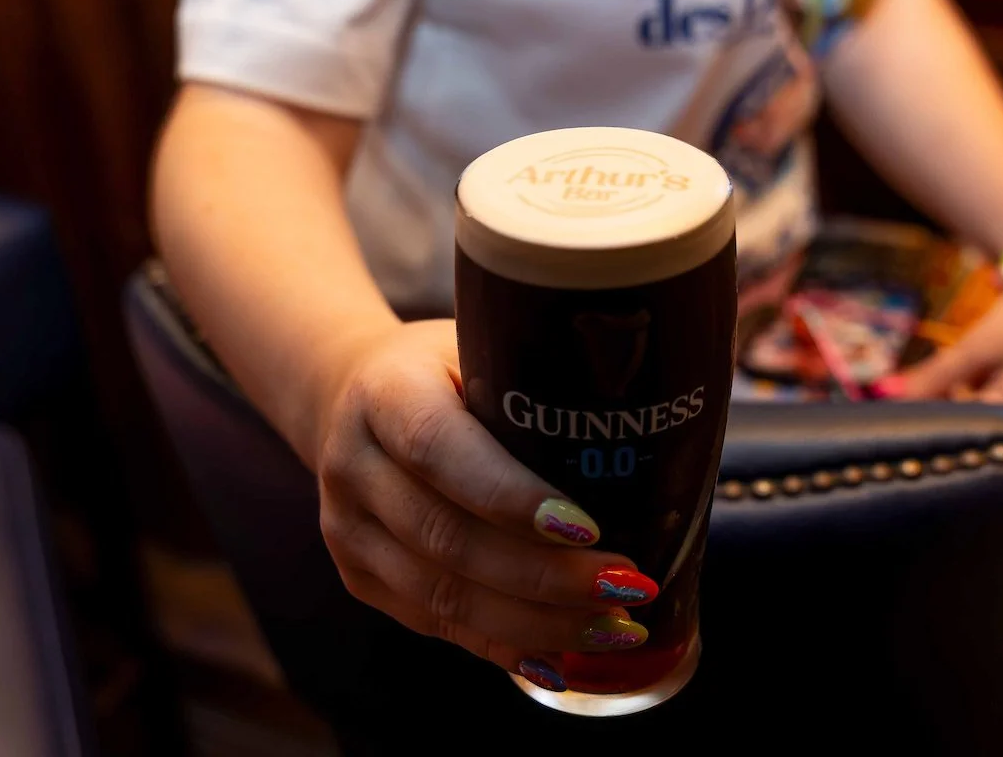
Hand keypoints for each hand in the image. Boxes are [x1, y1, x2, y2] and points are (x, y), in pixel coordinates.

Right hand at [315, 320, 656, 690]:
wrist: (350, 396)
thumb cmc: (444, 370)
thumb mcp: (479, 346)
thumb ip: (536, 384)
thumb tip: (655, 435)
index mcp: (384, 393)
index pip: (441, 450)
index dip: (513, 497)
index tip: (590, 527)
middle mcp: (353, 464)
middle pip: (447, 538)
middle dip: (545, 577)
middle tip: (628, 587)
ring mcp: (348, 529)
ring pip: (442, 596)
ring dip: (536, 623)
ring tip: (614, 627)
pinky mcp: (360, 577)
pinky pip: (435, 624)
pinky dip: (504, 643)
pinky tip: (562, 656)